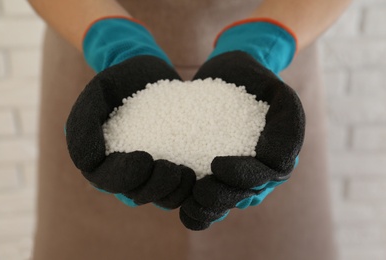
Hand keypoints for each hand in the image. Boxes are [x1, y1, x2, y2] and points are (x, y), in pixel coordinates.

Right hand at [65, 17, 195, 208]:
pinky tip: (201, 174)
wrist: (146, 68)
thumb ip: (83, 124)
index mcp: (101, 159)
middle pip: (136, 194)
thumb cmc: (118, 79)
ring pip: (159, 196)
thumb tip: (88, 163)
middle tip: (173, 169)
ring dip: (174, 191)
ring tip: (188, 172)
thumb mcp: (96, 92)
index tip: (145, 158)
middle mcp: (124, 169)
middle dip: (155, 187)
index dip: (125, 177)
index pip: (108, 181)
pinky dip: (189, 187)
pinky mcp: (170, 163)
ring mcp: (149, 170)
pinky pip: (179, 186)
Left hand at [179, 19, 305, 229]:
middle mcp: (265, 167)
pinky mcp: (222, 174)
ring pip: (233, 201)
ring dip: (212, 208)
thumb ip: (288, 112)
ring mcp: (243, 173)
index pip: (270, 171)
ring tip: (189, 205)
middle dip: (224, 196)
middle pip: (249, 192)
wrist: (227, 73)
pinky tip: (184, 209)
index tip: (216, 165)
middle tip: (199, 191)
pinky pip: (217, 198)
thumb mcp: (274, 86)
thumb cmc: (250, 76)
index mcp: (282, 149)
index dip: (245, 175)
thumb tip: (279, 153)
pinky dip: (203, 210)